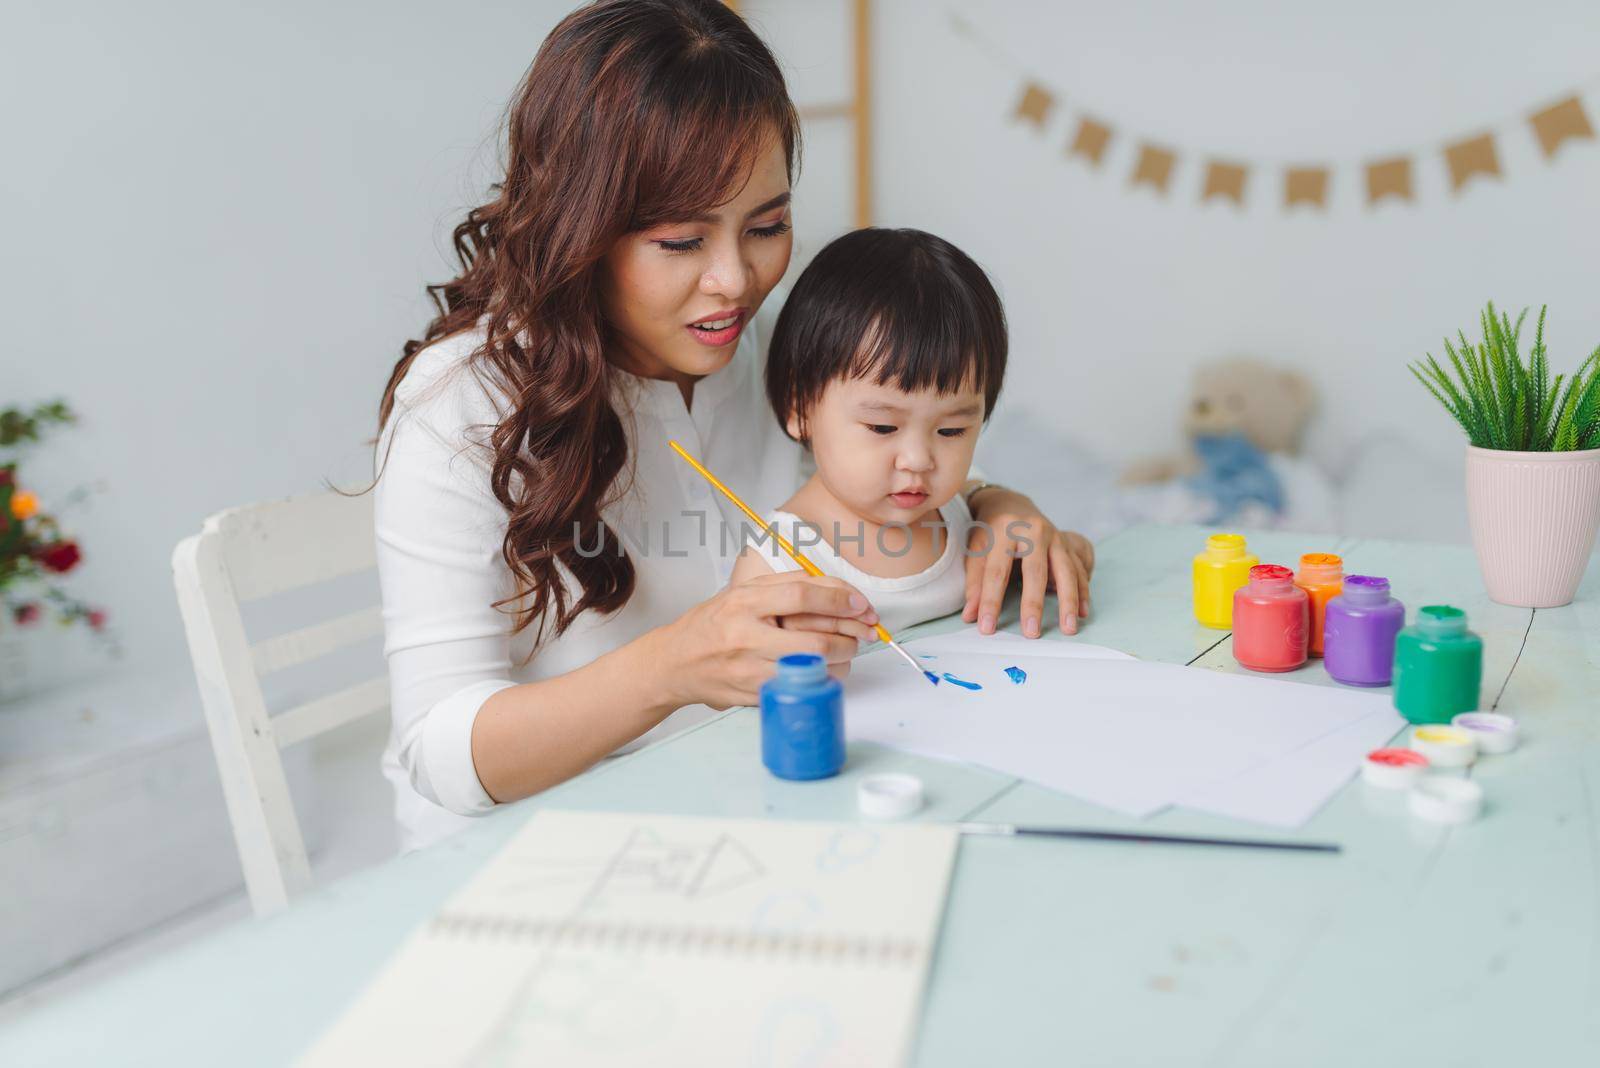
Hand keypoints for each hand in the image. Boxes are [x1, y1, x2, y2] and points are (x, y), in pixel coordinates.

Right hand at [660, 571, 879, 709]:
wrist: (674, 663)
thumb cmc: (712, 624)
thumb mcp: (742, 592)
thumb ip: (786, 585)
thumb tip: (838, 590)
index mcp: (744, 603)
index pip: (802, 596)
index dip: (839, 599)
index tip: (861, 604)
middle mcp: (746, 637)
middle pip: (815, 640)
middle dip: (850, 636)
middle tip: (863, 631)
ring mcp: (750, 671)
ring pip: (812, 669)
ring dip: (842, 660)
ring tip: (846, 650)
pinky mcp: (753, 696)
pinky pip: (801, 687)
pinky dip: (822, 678)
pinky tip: (825, 668)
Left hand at [963, 489, 1094, 637]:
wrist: (1010, 504)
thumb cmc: (989, 530)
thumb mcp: (976, 549)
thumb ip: (974, 582)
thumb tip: (970, 616)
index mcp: (1005, 530)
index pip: (996, 571)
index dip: (990, 601)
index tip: (987, 627)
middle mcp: (1033, 531)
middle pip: (1035, 572)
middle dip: (1033, 604)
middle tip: (1031, 634)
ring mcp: (1055, 536)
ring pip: (1065, 571)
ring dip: (1068, 602)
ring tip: (1069, 629)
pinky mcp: (1068, 544)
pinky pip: (1079, 570)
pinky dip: (1082, 592)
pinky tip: (1083, 613)